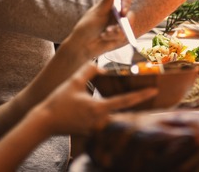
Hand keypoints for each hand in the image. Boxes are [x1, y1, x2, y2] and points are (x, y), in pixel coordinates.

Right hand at [31, 63, 156, 135]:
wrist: (44, 123)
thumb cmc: (58, 103)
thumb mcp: (73, 82)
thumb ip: (89, 71)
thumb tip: (102, 67)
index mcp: (99, 108)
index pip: (125, 101)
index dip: (141, 95)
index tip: (154, 90)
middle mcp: (101, 121)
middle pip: (126, 113)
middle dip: (139, 105)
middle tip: (152, 96)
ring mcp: (97, 128)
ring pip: (118, 119)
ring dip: (128, 111)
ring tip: (141, 102)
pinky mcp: (92, 131)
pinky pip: (108, 124)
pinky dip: (116, 116)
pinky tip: (121, 110)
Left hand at [58, 0, 131, 62]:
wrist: (82, 46)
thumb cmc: (87, 27)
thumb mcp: (99, 10)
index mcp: (112, 4)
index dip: (127, 2)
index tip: (122, 11)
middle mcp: (117, 13)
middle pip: (130, 12)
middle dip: (124, 20)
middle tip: (117, 25)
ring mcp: (120, 24)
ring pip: (128, 25)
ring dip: (116, 30)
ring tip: (105, 33)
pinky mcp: (121, 35)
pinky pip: (124, 34)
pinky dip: (114, 36)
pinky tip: (104, 37)